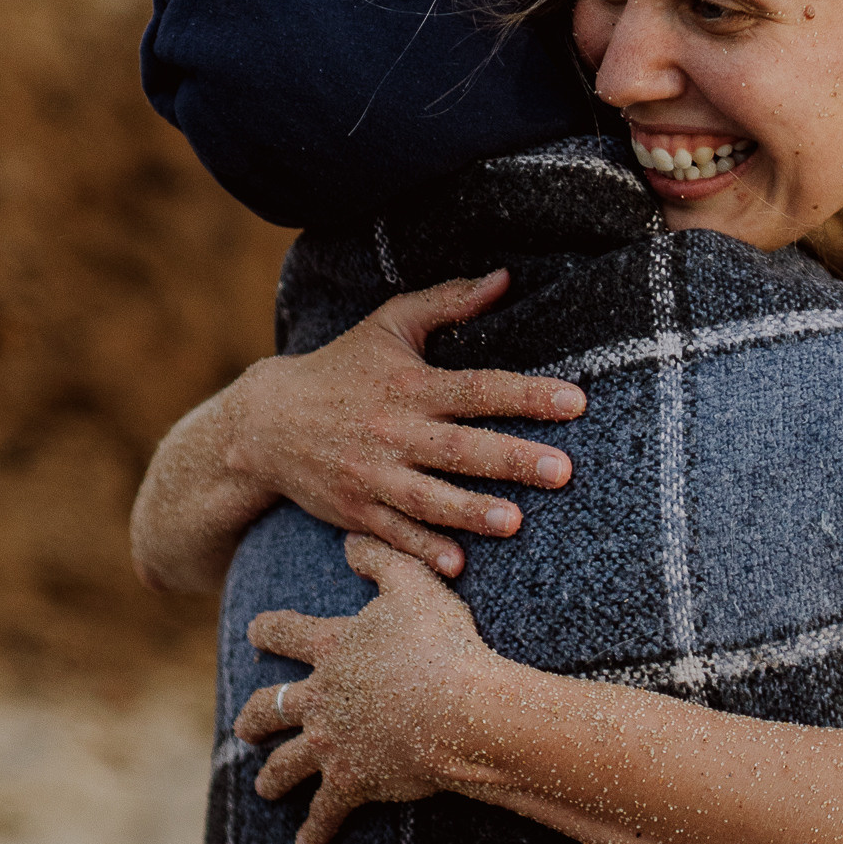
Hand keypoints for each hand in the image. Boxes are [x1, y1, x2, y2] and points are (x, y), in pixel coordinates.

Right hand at [230, 269, 587, 576]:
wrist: (266, 422)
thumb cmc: (342, 366)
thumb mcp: (390, 324)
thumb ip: (448, 302)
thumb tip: (504, 278)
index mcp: (410, 385)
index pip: (478, 388)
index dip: (527, 395)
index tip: (575, 401)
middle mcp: (394, 431)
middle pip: (461, 448)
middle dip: (512, 459)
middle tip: (564, 471)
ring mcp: (373, 475)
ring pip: (429, 498)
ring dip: (471, 511)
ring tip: (516, 522)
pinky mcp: (357, 511)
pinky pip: (394, 534)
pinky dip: (422, 550)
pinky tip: (457, 564)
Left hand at [237, 544, 493, 843]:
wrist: (457, 708)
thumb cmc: (439, 642)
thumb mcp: (413, 584)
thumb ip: (379, 559)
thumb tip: (350, 541)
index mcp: (331, 649)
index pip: (286, 634)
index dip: (269, 631)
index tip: (254, 631)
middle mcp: (320, 698)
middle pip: (270, 708)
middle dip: (255, 718)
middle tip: (243, 726)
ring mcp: (332, 743)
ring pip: (286, 765)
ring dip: (273, 778)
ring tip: (264, 789)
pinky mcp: (351, 781)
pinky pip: (326, 812)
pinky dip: (315, 830)